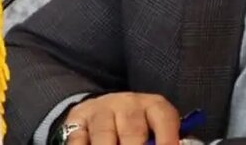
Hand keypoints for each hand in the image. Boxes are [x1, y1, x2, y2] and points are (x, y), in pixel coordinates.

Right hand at [64, 92, 180, 144]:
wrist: (103, 110)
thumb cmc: (138, 128)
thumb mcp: (155, 130)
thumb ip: (164, 140)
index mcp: (153, 106)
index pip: (164, 118)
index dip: (167, 139)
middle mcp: (128, 104)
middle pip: (132, 130)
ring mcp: (101, 110)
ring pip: (103, 134)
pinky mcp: (77, 120)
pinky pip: (77, 138)